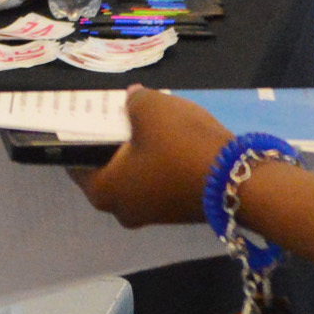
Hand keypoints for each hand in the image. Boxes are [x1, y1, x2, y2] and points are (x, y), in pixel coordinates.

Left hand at [80, 87, 235, 228]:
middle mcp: (121, 210)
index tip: (86, 115)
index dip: (79, 135)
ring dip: (138, 150)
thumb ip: (133, 100)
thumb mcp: (150, 108)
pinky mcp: (176, 211)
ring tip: (148, 121)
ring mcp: (151, 214)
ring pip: (134, 175)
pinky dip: (158, 161)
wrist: (238, 179)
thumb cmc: (180, 145)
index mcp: (102, 191)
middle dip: (112, 141)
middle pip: (106, 168)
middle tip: (118, 113)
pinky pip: (156, 180)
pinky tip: (172, 138)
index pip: (75, 160)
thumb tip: (132, 99)